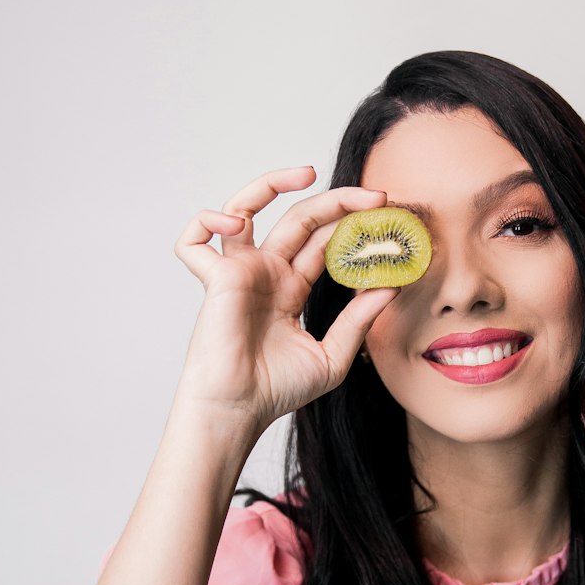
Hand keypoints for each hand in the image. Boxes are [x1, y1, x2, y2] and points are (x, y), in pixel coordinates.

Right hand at [173, 167, 398, 436]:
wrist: (241, 410)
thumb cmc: (277, 390)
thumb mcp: (332, 356)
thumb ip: (358, 321)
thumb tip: (390, 286)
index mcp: (291, 288)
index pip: (324, 243)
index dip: (353, 227)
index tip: (388, 219)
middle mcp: (265, 273)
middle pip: (299, 219)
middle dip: (337, 201)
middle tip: (377, 196)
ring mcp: (239, 272)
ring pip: (245, 208)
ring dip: (271, 183)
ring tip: (306, 174)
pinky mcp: (215, 279)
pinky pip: (194, 239)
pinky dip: (207, 220)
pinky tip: (235, 223)